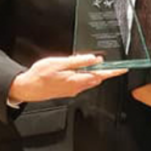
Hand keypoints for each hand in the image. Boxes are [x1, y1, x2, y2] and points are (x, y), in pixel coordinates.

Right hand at [7, 54, 126, 102]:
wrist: (26, 88)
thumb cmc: (40, 75)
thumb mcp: (59, 63)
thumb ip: (79, 61)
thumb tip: (95, 59)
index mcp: (77, 80)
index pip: (101, 75)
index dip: (113, 72)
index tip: (123, 69)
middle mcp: (77, 88)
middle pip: (96, 78)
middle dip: (102, 70)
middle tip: (104, 61)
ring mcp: (72, 90)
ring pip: (88, 80)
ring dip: (91, 72)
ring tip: (86, 62)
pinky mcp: (67, 91)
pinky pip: (80, 83)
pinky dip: (82, 75)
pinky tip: (75, 69)